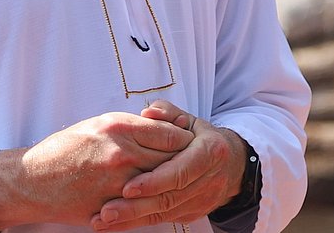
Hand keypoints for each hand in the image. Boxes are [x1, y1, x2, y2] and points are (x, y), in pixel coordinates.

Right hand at [0, 112, 192, 229]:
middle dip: (185, 162)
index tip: (190, 143)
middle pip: (172, 159)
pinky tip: (158, 198)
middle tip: (194, 164)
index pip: (170, 134)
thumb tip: (166, 128)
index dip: (184, 140)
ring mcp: (117, 182)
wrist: (31, 180)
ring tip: (179, 182)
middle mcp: (121, 153)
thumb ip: (133, 127)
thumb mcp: (98, 125)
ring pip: (162, 184)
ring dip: (172, 184)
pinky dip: (154, 201)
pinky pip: (144, 204)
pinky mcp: (111, 205)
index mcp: (118, 127)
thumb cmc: (64, 149)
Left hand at [90, 100, 247, 231]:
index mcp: (210, 152)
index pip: (181, 171)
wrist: (230, 165)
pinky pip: (162, 220)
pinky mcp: (192, 214)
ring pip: (164, 213)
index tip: (127, 188)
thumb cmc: (201, 138)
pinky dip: (137, 223)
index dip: (155, 181)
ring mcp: (201, 200)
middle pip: (169, 198)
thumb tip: (148, 113)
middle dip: (136, 206)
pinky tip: (114, 225)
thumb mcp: (189, 120)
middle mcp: (209, 180)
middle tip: (107, 210)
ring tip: (102, 221)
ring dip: (132, 219)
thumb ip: (168, 114)